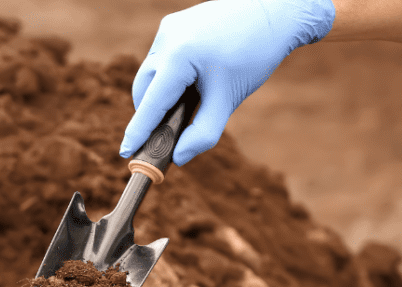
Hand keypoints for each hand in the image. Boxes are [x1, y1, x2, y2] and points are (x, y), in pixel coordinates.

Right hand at [120, 0, 334, 165]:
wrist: (275, 12)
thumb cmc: (254, 54)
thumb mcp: (228, 98)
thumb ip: (204, 132)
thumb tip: (179, 157)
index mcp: (179, 57)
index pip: (151, 103)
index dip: (138, 131)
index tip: (126, 152)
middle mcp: (167, 39)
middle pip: (144, 89)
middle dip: (152, 112)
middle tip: (169, 129)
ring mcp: (168, 29)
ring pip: (151, 73)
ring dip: (161, 92)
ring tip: (187, 100)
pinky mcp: (172, 23)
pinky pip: (161, 57)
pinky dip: (169, 74)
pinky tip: (192, 77)